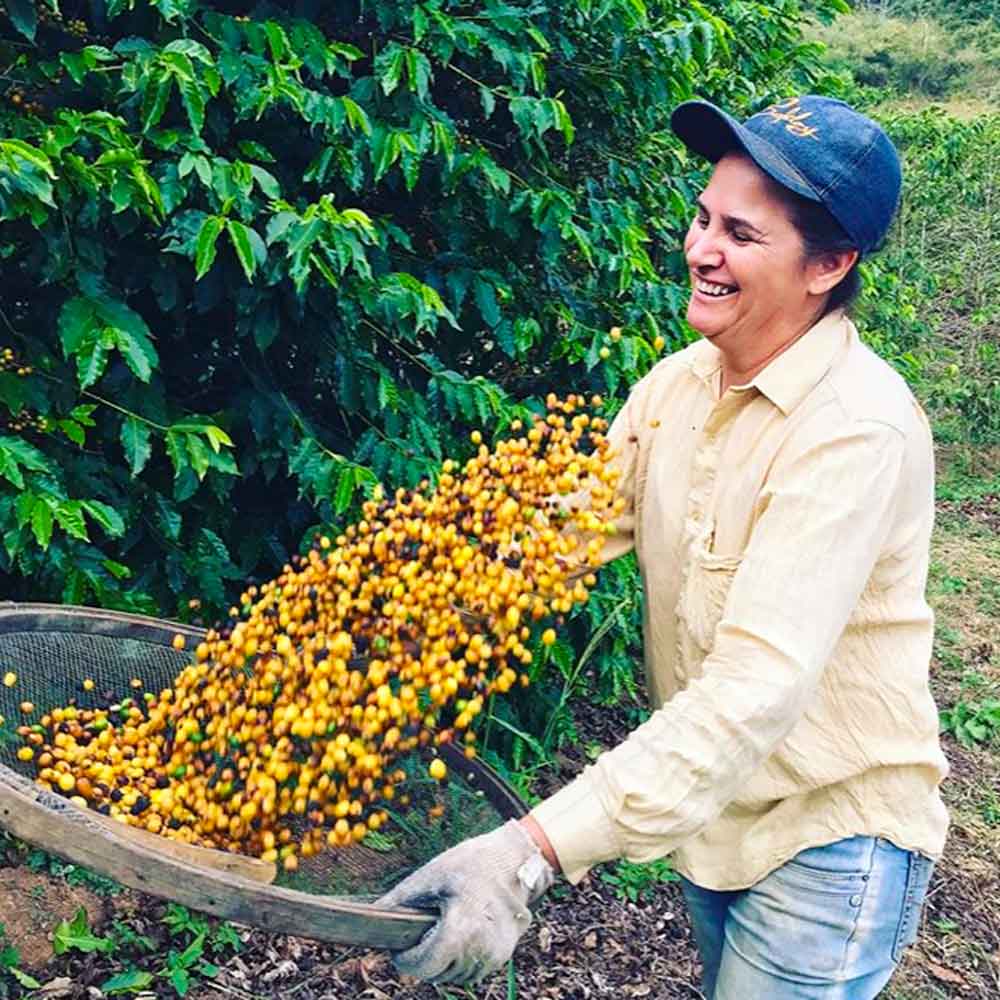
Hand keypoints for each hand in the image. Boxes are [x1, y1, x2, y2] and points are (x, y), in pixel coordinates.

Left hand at [377, 819, 554, 983]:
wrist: (515, 859)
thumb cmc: (471, 863)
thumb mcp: (431, 875)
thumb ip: (400, 900)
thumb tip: (373, 917)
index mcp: (461, 929)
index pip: (425, 966)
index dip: (407, 961)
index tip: (398, 949)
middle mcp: (481, 948)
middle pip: (438, 974)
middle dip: (423, 961)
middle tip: (417, 937)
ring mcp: (494, 954)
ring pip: (455, 976)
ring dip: (442, 963)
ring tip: (438, 933)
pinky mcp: (503, 954)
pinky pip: (472, 969)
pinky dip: (460, 960)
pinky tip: (458, 936)